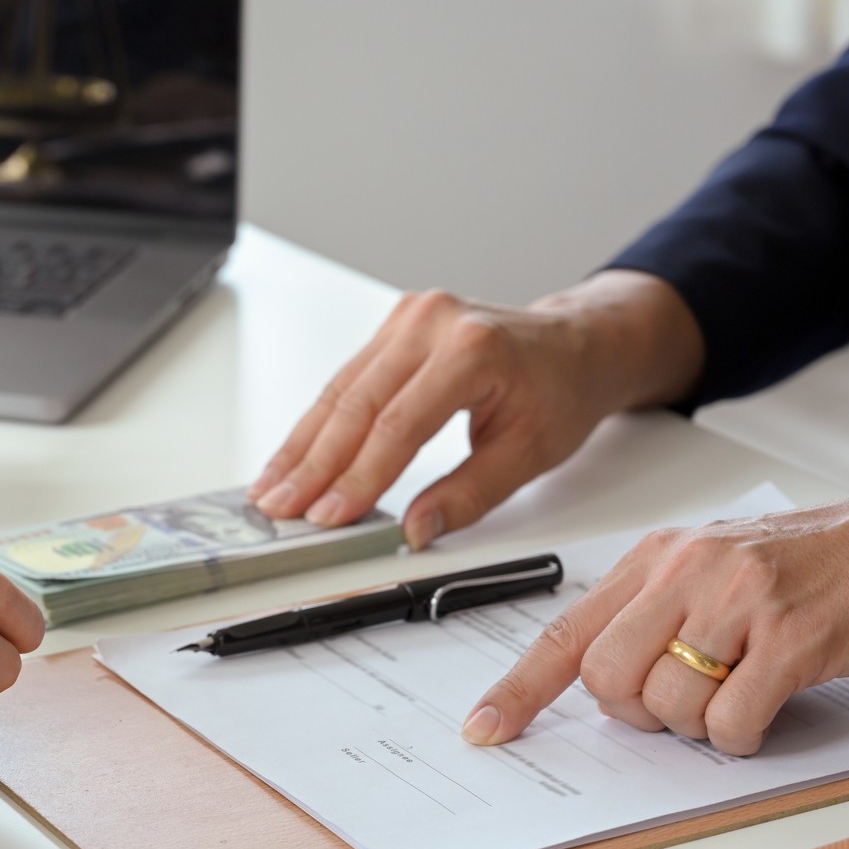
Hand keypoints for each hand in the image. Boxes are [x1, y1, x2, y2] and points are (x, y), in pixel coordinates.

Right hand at [249, 273, 704, 548]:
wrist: (577, 344)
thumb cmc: (561, 391)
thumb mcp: (529, 454)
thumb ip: (469, 495)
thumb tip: (415, 530)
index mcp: (472, 349)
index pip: (399, 424)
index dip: (358, 476)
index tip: (328, 516)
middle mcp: (433, 322)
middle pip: (357, 404)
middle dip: (313, 465)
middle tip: (281, 508)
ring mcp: (410, 318)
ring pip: (341, 390)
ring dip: (303, 445)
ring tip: (271, 488)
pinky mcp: (395, 326)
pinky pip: (348, 378)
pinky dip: (319, 421)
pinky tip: (294, 454)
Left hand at [460, 486, 848, 755]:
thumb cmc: (817, 564)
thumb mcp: (717, 567)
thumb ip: (655, 611)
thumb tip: (608, 683)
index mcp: (657, 557)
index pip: (565, 631)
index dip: (520, 689)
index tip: (485, 728)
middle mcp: (687, 572)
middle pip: (606, 677)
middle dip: (636, 712)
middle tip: (682, 702)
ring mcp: (738, 601)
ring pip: (666, 703)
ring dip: (695, 726)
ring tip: (737, 694)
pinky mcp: (790, 637)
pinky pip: (730, 720)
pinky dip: (741, 736)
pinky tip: (766, 712)